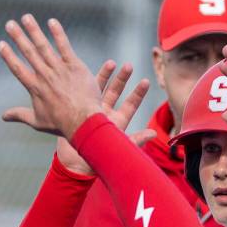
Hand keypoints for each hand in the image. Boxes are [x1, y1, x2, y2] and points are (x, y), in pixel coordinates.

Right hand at [0, 15, 102, 138]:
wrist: (82, 121)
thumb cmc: (61, 124)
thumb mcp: (37, 121)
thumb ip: (19, 115)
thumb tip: (3, 116)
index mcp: (34, 88)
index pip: (17, 68)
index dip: (8, 55)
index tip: (0, 44)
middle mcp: (44, 75)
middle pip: (28, 53)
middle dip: (18, 37)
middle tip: (9, 24)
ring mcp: (59, 69)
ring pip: (43, 46)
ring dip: (34, 31)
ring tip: (26, 18)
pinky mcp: (74, 66)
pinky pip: (65, 46)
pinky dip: (58, 34)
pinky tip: (51, 22)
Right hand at [55, 61, 153, 175]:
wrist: (73, 164)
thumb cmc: (96, 160)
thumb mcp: (118, 148)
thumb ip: (136, 140)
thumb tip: (154, 134)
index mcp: (116, 123)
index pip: (130, 105)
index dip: (138, 94)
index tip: (145, 81)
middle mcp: (105, 115)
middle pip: (116, 93)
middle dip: (122, 79)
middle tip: (129, 65)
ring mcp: (91, 112)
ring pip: (100, 90)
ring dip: (105, 76)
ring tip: (112, 62)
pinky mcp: (77, 112)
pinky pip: (83, 93)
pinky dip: (86, 82)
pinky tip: (87, 70)